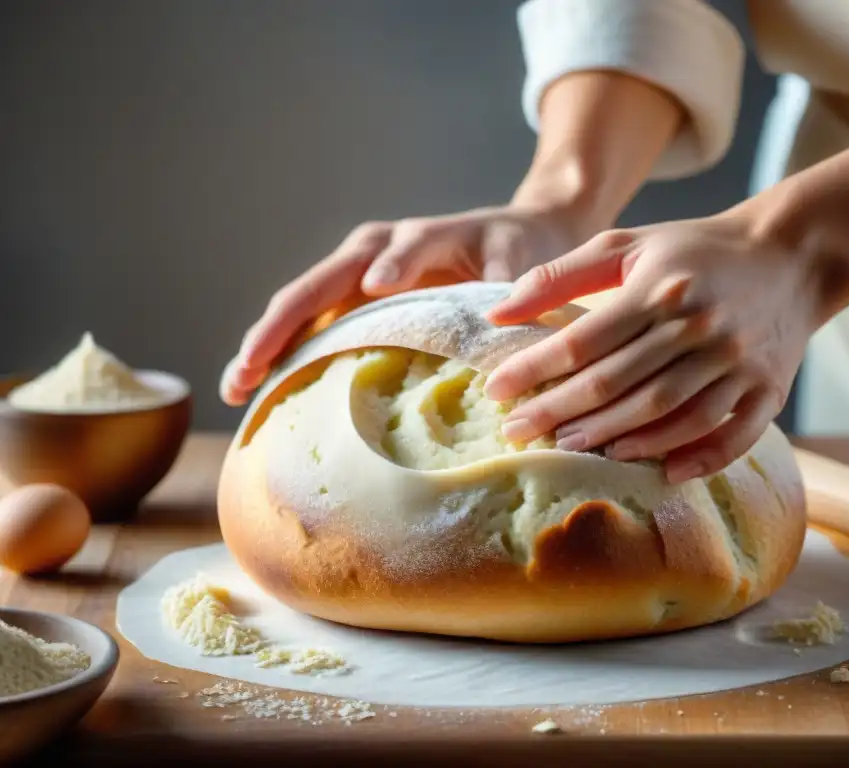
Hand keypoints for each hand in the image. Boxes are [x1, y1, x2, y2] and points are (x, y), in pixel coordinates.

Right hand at [220, 204, 590, 404]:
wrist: (511, 238)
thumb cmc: (515, 250)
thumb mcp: (517, 260)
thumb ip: (506, 284)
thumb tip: (496, 324)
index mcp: (417, 238)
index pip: (400, 249)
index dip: (391, 267)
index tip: (377, 286)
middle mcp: (373, 252)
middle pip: (319, 283)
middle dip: (281, 324)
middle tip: (250, 366)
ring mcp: (352, 277)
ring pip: (299, 307)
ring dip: (265, 346)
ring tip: (235, 389)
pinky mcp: (348, 304)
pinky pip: (309, 329)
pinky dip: (283, 359)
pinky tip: (256, 395)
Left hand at [482, 211, 829, 482]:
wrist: (791, 254)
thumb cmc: (695, 251)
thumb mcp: (627, 244)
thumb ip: (560, 275)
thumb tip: (498, 314)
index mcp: (660, 289)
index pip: (584, 340)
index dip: (535, 369)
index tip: (496, 390)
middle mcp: (699, 328)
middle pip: (618, 383)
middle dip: (560, 411)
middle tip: (518, 432)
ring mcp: (737, 363)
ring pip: (668, 413)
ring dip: (617, 437)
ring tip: (570, 449)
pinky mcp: (768, 389)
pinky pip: (731, 435)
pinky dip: (698, 458)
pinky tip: (662, 472)